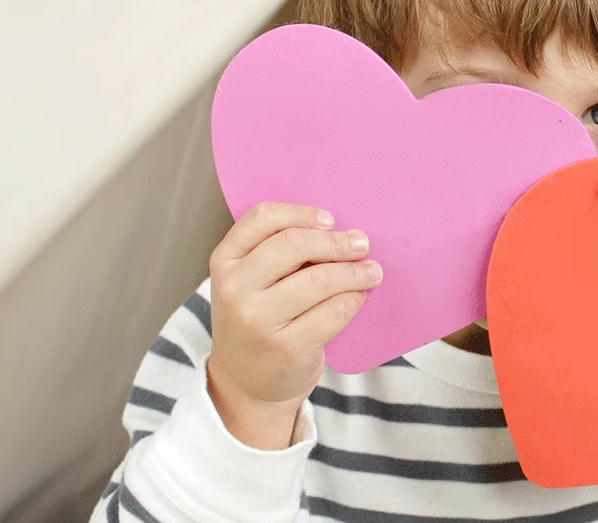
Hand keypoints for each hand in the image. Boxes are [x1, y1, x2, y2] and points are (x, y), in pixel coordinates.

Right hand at [205, 202, 382, 448]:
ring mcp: (258, 320)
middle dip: (336, 241)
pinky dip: (353, 299)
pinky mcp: (286, 347)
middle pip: (294, 245)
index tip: (330, 220)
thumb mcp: (249, 283)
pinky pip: (333, 312)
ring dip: (355, 271)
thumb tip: (340, 232)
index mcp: (225, 261)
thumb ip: (277, 254)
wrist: (245, 384)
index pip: (262, 218)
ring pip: (319, 279)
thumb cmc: (258, 320)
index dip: (301, 213)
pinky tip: (359, 297)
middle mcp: (235, 289)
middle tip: (362, 243)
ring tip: (372, 271)